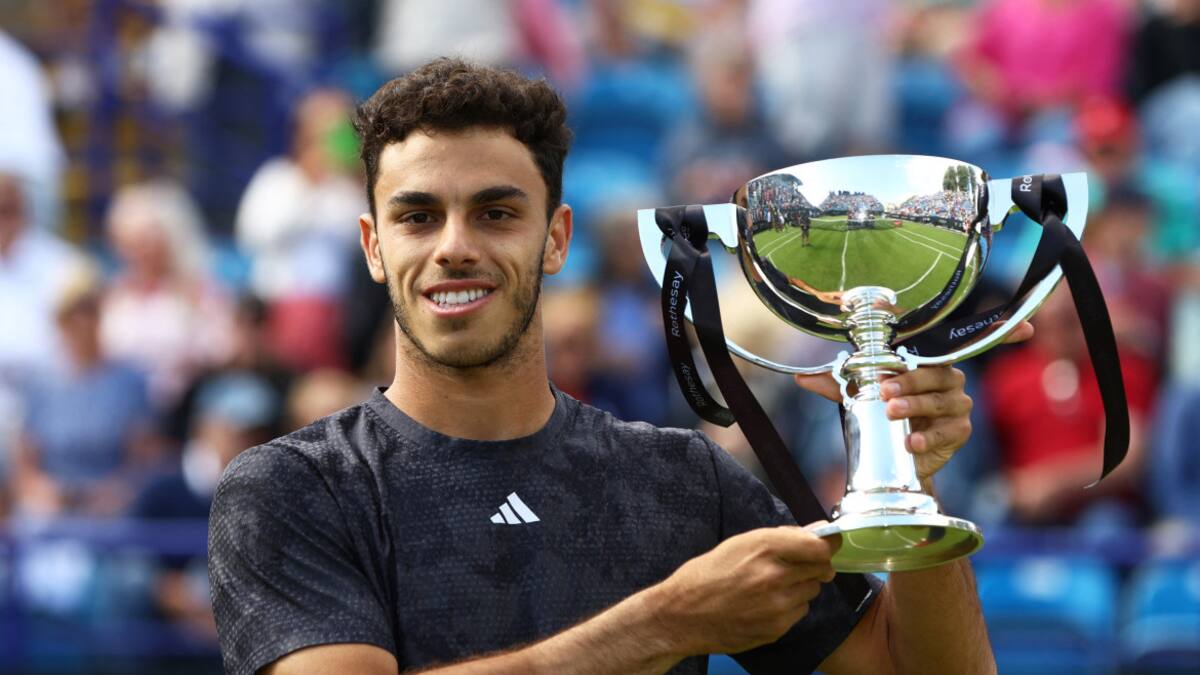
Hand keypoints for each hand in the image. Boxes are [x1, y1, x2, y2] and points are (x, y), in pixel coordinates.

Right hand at [649, 525, 836, 656]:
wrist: (682, 615)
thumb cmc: (707, 574)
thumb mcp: (739, 544)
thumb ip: (780, 538)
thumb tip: (816, 533)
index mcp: (764, 546)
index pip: (819, 546)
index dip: (827, 545)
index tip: (828, 545)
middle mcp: (775, 575)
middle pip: (821, 568)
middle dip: (814, 564)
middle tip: (796, 565)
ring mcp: (778, 605)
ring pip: (812, 590)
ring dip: (801, 586)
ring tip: (772, 586)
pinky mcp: (777, 628)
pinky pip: (800, 611)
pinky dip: (790, 606)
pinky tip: (765, 604)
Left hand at [792, 320, 1033, 480]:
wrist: (904, 456)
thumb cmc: (888, 414)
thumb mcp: (861, 395)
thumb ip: (835, 384)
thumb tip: (801, 377)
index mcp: (926, 363)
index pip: (919, 354)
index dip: (904, 361)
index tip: (883, 372)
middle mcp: (947, 379)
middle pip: (933, 375)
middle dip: (909, 383)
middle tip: (885, 393)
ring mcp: (957, 405)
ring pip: (940, 401)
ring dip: (916, 406)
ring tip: (893, 412)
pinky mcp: (959, 431)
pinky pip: (947, 432)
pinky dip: (929, 438)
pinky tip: (911, 442)